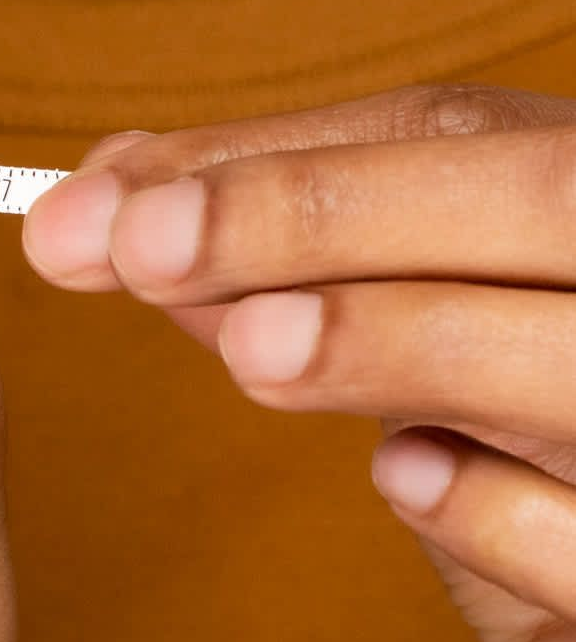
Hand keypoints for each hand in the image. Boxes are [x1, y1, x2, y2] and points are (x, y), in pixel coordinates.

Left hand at [23, 83, 575, 641]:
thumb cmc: (508, 474)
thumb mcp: (403, 350)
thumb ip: (287, 273)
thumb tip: (114, 206)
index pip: (446, 131)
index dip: (272, 154)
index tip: (108, 195)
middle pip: (539, 196)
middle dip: (321, 210)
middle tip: (139, 244)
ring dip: (391, 334)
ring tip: (246, 349)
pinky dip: (495, 510)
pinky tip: (408, 479)